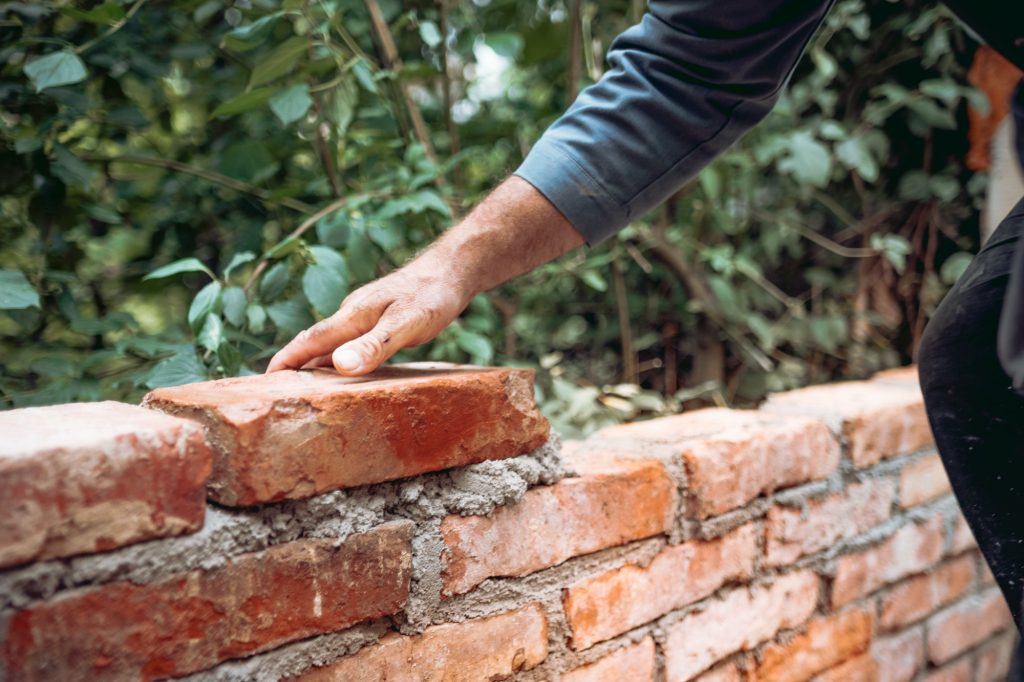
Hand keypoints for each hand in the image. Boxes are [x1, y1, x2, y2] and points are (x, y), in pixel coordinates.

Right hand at [265, 256, 473, 375]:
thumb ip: (374, 345)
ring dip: (314, 362)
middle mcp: (353, 313)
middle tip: (274, 390)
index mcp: (354, 315)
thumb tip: (339, 366)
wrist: (453, 269)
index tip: (264, 379)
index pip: (311, 341)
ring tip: (301, 388)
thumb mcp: (406, 324)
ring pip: (332, 341)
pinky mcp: (378, 317)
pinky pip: (349, 340)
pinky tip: (341, 370)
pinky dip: (337, 357)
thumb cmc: (432, 296)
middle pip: (315, 341)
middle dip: (293, 363)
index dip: (287, 360)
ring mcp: (365, 314)